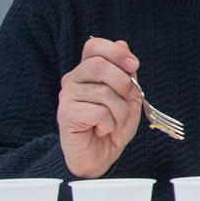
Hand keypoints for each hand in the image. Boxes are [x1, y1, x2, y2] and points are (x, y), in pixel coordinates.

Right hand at [56, 38, 142, 178]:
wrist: (99, 156)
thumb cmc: (113, 125)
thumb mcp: (128, 97)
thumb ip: (126, 73)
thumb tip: (122, 44)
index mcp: (87, 71)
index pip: (94, 46)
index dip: (115, 52)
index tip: (133, 65)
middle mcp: (73, 80)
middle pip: (99, 65)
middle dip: (123, 84)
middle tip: (126, 101)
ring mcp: (67, 97)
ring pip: (104, 92)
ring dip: (120, 110)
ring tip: (114, 121)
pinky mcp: (66, 115)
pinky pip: (99, 112)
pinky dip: (109, 123)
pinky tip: (101, 130)